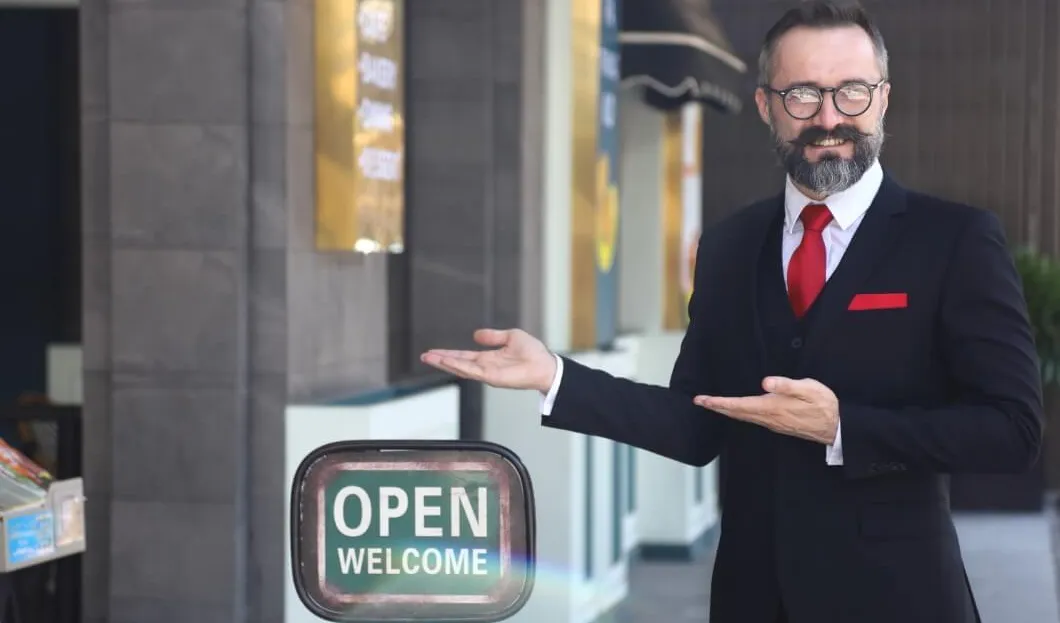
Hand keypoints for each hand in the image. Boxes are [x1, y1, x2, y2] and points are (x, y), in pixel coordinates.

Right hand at [420, 329, 557, 391]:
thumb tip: (476, 334)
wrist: (545, 365)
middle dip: (440, 360)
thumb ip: (493, 336)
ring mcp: (487, 373)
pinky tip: (447, 361)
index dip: (448, 354)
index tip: (433, 352)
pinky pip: (471, 371)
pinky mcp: (492, 377)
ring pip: (461, 368)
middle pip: (458, 363)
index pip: (463, 356)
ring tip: (430, 358)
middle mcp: (485, 367)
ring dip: (445, 363)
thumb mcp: (510, 337)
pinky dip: (458, 366)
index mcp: (488, 358)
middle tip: (424, 356)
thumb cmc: (533, 353)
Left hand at [693, 376, 839, 444]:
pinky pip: (752, 419)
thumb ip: (786, 385)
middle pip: (736, 413)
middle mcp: (769, 418)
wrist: (836, 428)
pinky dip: (739, 414)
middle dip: (717, 407)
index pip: (739, 405)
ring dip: (726, 410)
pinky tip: (737, 410)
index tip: (703, 400)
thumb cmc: (824, 405)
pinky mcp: (778, 424)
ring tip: (713, 404)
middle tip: (700, 401)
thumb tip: (765, 382)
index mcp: (772, 408)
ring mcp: (773, 424)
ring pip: (743, 417)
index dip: (719, 402)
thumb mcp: (808, 388)